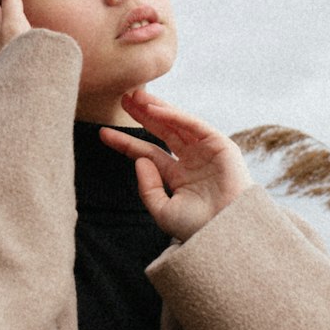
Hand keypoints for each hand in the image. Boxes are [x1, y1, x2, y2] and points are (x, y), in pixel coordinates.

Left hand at [98, 88, 253, 240]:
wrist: (226, 234)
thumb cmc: (197, 229)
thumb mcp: (163, 211)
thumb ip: (148, 188)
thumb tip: (139, 160)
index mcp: (178, 177)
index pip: (147, 153)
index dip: (126, 142)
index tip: (103, 133)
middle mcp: (191, 160)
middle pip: (162, 132)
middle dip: (142, 115)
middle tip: (122, 99)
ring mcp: (206, 151)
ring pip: (177, 124)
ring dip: (156, 109)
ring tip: (134, 96)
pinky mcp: (221, 145)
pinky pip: (194, 125)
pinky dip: (175, 116)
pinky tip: (155, 109)